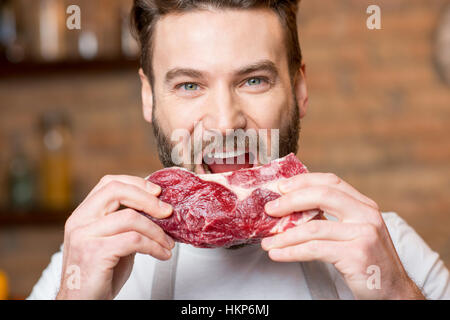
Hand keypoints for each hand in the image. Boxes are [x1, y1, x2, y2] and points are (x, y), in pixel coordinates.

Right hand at [56, 175, 173, 299]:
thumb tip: (157, 211)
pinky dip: (154, 246)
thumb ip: (127, 225)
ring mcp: (85, 235)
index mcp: (83, 214)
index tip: (157, 192)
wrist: (82, 303)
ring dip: (157, 231)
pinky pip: (134, 240)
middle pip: (117, 190)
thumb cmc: (98, 274)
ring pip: (130, 218)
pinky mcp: (95, 252)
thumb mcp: (113, 242)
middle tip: (167, 211)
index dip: (136, 183)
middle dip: (148, 199)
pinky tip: (161, 254)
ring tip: (167, 243)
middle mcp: (80, 220)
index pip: (109, 183)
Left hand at [261, 173, 424, 298]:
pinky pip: (314, 249)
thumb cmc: (369, 261)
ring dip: (284, 235)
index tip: (281, 186)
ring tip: (267, 242)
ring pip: (313, 227)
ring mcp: (363, 234)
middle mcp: (366, 215)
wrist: (394, 292)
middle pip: (321, 196)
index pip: (331, 182)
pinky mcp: (356, 255)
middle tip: (269, 209)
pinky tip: (278, 254)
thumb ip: (333, 217)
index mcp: (364, 205)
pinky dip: (291, 251)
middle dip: (290, 201)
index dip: (303, 181)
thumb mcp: (355, 232)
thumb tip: (293, 209)